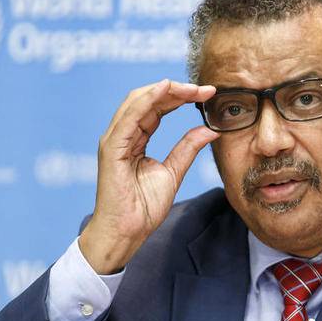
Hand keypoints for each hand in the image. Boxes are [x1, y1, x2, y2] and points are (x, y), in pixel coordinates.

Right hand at [78, 79, 218, 273]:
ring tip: (192, 87)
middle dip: (177, 90)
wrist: (127, 233)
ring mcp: (114, 140)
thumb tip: (210, 129)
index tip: (207, 94)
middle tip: (204, 89)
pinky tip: (166, 90)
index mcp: (134, 139)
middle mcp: (122, 135)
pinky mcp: (112, 149)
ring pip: (138, 102)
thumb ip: (187, 148)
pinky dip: (147, 100)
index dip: (181, 97)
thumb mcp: (173, 172)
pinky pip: (130, 117)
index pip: (157, 109)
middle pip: (148, 100)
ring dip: (167, 91)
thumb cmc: (143, 208)